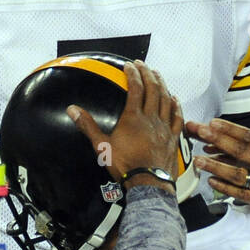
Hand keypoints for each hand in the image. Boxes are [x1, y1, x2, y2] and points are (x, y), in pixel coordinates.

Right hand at [69, 61, 182, 183]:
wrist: (148, 184)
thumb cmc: (125, 166)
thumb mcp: (102, 146)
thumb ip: (87, 126)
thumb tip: (72, 109)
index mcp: (133, 118)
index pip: (135, 88)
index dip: (132, 74)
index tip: (129, 66)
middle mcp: (151, 119)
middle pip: (152, 89)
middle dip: (147, 74)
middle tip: (143, 65)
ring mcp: (164, 128)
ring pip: (166, 100)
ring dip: (162, 85)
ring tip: (157, 75)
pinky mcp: (173, 138)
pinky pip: (177, 118)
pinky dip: (176, 106)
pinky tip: (175, 99)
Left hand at [186, 118, 249, 226]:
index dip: (229, 129)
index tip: (213, 123)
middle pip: (239, 150)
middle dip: (215, 140)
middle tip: (197, 133)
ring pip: (236, 173)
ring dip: (215, 166)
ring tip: (198, 160)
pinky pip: (242, 194)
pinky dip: (226, 188)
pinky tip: (213, 183)